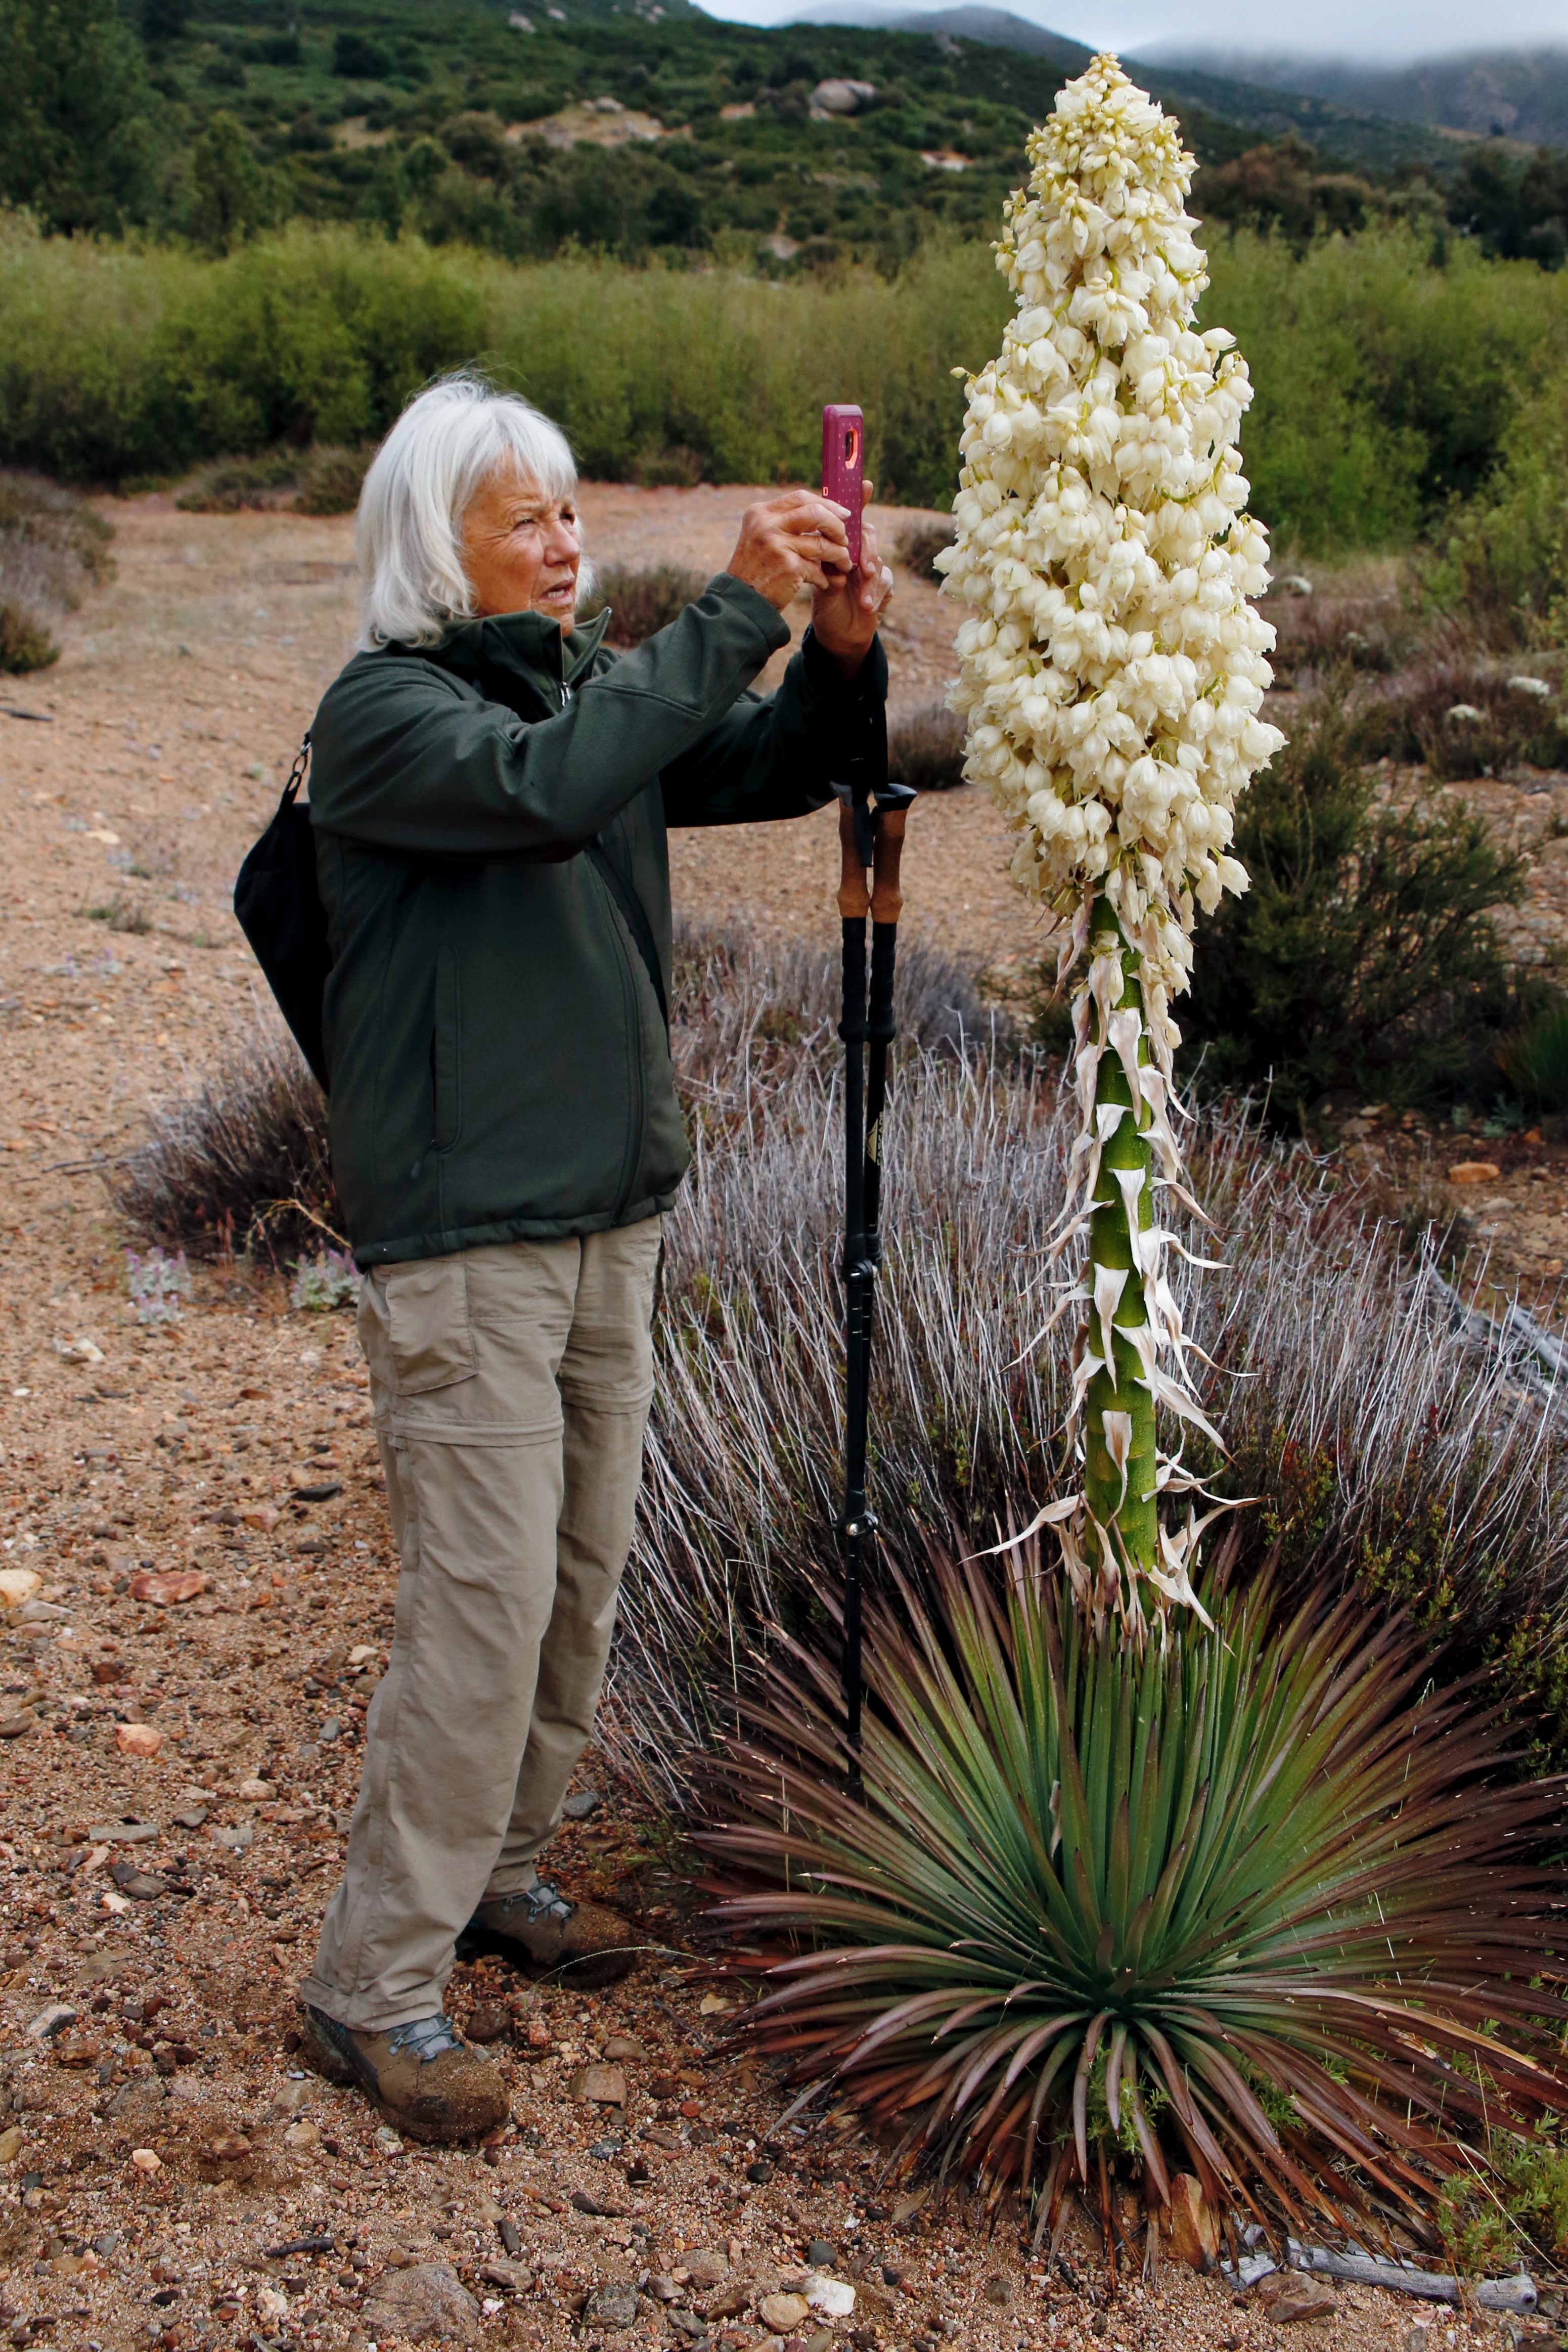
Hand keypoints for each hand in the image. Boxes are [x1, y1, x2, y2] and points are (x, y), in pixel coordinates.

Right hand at [724, 490, 852, 611]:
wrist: (741, 601)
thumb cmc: (757, 569)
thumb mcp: (762, 536)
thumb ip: (785, 522)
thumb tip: (824, 511)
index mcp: (761, 512)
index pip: (801, 497)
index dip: (827, 504)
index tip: (843, 515)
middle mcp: (766, 524)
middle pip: (815, 513)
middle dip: (836, 526)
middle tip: (845, 539)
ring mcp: (776, 545)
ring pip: (821, 544)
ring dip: (838, 555)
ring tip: (843, 563)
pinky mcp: (788, 567)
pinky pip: (817, 569)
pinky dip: (824, 578)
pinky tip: (823, 582)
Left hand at [810, 488, 892, 678]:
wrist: (836, 633)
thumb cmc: (825, 602)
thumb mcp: (817, 577)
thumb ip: (820, 556)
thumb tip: (815, 535)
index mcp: (841, 545)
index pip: (851, 519)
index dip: (860, 500)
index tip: (864, 484)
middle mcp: (858, 552)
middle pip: (869, 535)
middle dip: (866, 549)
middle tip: (860, 566)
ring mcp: (872, 569)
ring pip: (879, 562)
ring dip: (870, 579)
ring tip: (862, 596)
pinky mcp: (883, 587)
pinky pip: (886, 583)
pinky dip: (876, 594)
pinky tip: (868, 606)